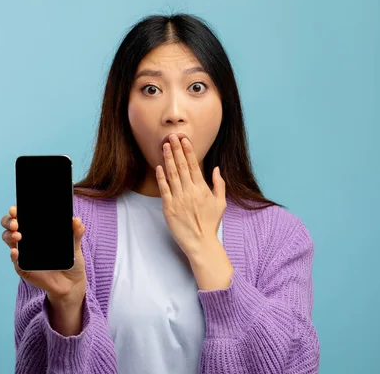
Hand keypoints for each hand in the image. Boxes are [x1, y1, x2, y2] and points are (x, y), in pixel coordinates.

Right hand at [0, 206, 86, 305]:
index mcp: (37, 230)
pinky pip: (16, 261)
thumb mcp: (75, 245)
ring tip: (18, 236)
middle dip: (9, 221)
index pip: (23, 216)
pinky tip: (15, 252)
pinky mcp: (24, 268)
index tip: (15, 209)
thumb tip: (76, 220)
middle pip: (10, 226)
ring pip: (9, 240)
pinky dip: (14, 256)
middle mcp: (27, 240)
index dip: (16, 211)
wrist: (72, 283)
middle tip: (16, 223)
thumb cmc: (71, 260)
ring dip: (9, 236)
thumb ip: (76, 232)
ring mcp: (24, 254)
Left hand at [155, 134, 226, 257]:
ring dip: (168, 159)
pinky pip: (164, 189)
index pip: (194, 165)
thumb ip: (219, 184)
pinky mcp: (169, 207)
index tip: (184, 140)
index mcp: (202, 189)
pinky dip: (161, 177)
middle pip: (182, 166)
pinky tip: (158, 167)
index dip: (188, 151)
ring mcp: (179, 199)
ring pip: (172, 174)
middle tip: (171, 136)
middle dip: (176, 149)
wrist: (201, 242)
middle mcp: (190, 191)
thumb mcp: (221, 203)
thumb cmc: (211, 224)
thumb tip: (216, 169)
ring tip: (164, 146)